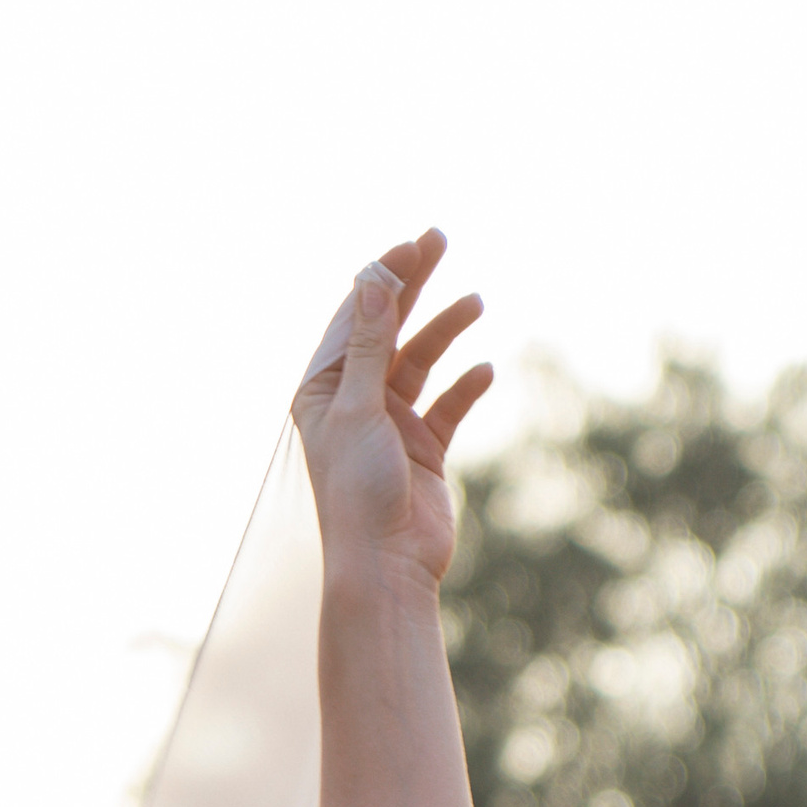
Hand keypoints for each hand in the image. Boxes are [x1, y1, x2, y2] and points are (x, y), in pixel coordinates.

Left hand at [292, 228, 493, 596]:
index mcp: (323, 389)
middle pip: (388, 329)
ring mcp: (390, 425)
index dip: (383, 278)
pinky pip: (447, 407)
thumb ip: (370, 344)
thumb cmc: (359, 492)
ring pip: (421, 362)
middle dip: (414, 286)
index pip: (354, 318)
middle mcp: (355, 401)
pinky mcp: (423, 450)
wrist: (386, 565)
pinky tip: (483, 371)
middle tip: (439, 241)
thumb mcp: (362, 409)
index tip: (413, 246)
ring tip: (475, 302)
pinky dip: (464, 387)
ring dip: (446, 331)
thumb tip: (372, 281)